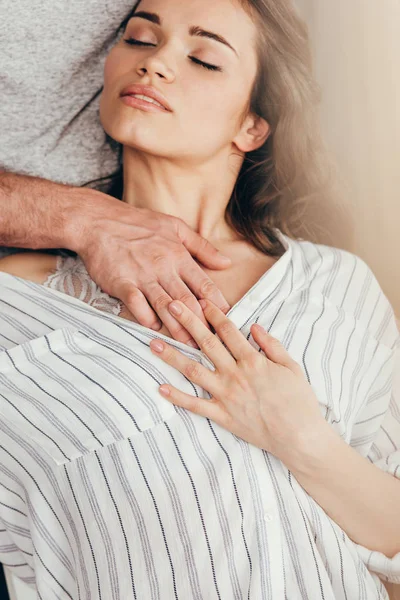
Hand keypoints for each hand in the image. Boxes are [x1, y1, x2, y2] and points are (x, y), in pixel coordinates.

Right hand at [68, 190, 230, 345]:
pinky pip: (137, 305)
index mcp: (179, 255)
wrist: (98, 220)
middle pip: (188, 301)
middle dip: (201, 324)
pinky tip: (153, 329)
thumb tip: (226, 263)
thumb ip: (202, 246)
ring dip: (178, 328)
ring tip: (188, 345)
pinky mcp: (122, 282)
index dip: (217, 306)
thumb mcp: (175, 227)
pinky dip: (146, 318)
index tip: (224, 321)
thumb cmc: (138, 223)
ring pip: (165, 307)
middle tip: (209, 342)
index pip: (205, 285)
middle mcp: (164, 267)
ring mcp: (142, 276)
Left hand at [149, 299, 326, 461]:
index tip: (201, 300)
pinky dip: (177, 397)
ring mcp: (226, 395)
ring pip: (193, 371)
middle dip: (188, 322)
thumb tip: (254, 326)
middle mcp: (235, 374)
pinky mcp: (222, 416)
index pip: (228, 331)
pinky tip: (160, 387)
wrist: (299, 437)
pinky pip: (195, 406)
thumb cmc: (299, 402)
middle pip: (206, 343)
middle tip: (171, 304)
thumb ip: (272, 345)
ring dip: (172, 356)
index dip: (213, 314)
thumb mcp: (291, 367)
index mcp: (253, 360)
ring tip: (153, 343)